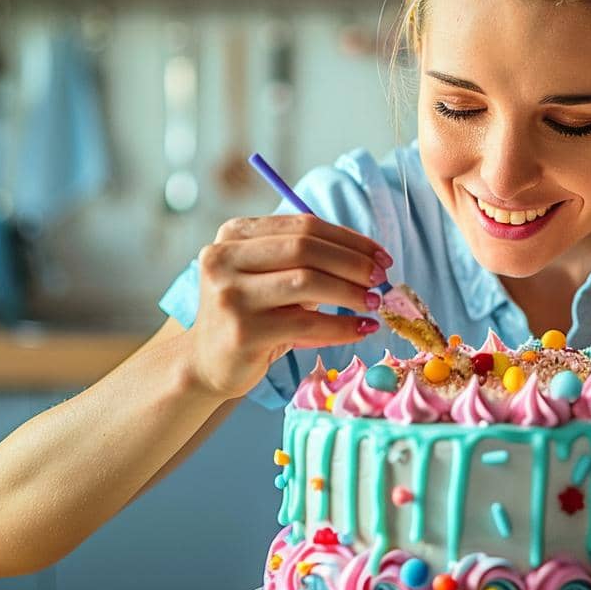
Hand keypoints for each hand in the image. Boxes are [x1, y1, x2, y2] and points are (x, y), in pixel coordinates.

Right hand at [183, 214, 391, 398]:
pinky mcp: (243, 332)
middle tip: (382, 279)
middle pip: (305, 248)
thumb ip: (309, 260)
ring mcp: (230, 295)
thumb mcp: (273, 278)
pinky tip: (362, 329)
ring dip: (350, 292)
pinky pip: (306, 324)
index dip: (349, 239)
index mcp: (234, 235)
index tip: (381, 256)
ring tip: (374, 303)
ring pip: (307, 282)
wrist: (208, 363)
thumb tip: (372, 259)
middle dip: (353, 263)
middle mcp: (224, 259)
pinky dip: (341, 326)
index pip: (303, 225)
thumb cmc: (253, 315)